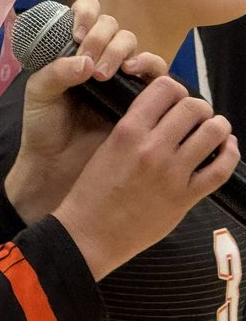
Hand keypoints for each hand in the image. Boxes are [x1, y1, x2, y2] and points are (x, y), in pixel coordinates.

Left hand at [5, 0, 168, 221]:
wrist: (56, 168)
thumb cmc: (44, 129)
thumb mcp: (38, 95)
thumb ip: (54, 72)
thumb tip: (85, 62)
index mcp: (73, 53)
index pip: (87, 15)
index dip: (86, 14)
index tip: (76, 33)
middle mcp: (99, 60)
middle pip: (115, 29)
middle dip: (102, 38)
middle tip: (89, 61)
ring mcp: (122, 79)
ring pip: (135, 47)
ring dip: (123, 51)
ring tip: (107, 72)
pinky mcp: (141, 100)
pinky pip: (156, 74)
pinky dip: (149, 66)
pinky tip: (132, 74)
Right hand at [55, 77, 236, 279]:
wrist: (90, 232)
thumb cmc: (92, 192)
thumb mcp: (106, 148)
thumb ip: (134, 130)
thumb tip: (163, 117)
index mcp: (127, 131)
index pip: (163, 88)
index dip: (174, 89)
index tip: (175, 98)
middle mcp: (152, 148)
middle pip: (193, 107)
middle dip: (199, 107)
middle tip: (195, 116)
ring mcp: (172, 173)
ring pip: (213, 133)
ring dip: (217, 127)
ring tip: (213, 130)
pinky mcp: (186, 197)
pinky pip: (221, 169)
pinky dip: (229, 154)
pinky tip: (226, 149)